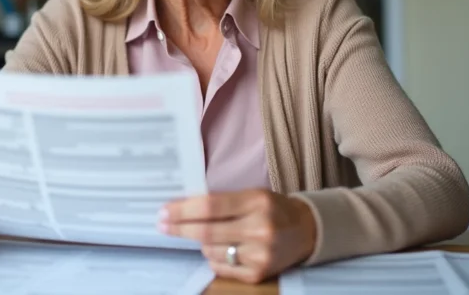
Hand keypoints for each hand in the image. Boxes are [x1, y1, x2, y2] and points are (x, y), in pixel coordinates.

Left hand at [158, 189, 316, 283]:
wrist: (306, 231)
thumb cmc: (272, 209)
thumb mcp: (252, 195)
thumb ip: (222, 201)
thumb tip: (182, 208)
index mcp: (257, 202)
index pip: (210, 206)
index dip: (182, 210)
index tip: (164, 211)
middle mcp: (259, 229)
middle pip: (206, 231)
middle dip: (178, 228)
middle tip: (161, 224)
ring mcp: (260, 254)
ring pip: (210, 250)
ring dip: (201, 242)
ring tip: (209, 234)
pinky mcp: (258, 273)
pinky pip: (220, 267)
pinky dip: (213, 257)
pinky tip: (222, 248)